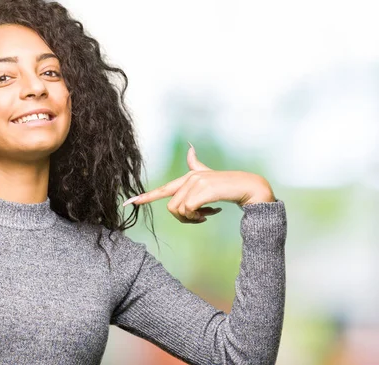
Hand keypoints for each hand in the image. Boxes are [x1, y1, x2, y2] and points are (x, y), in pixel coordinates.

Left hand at [122, 142, 275, 223]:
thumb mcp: (210, 176)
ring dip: (193, 219)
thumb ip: (197, 164)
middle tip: (201, 219)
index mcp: (188, 177)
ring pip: (180, 211)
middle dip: (185, 219)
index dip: (146, 197)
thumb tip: (189, 147)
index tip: (129, 203)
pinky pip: (189, 210)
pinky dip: (199, 218)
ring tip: (207, 215)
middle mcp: (190, 177)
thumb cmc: (229, 186)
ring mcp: (196, 182)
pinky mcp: (204, 189)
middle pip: (172, 207)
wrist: (250, 187)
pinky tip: (212, 213)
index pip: (163, 189)